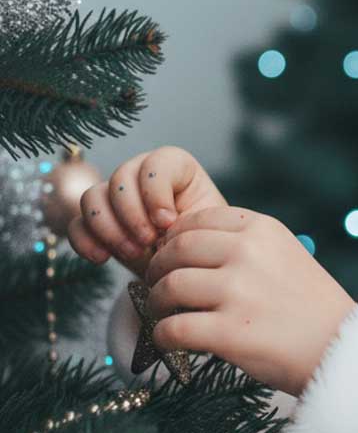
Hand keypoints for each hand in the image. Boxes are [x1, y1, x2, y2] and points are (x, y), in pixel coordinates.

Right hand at [67, 146, 227, 279]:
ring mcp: (115, 197)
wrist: (188, 269)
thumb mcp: (206, 229)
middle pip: (120, 178)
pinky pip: (76, 224)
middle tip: (148, 242)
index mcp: (176, 168)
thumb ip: (189, 219)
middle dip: (132, 214)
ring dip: (109, 228)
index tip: (168, 222)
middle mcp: (141, 175)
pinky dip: (85, 241)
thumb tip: (163, 224)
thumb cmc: (203, 243)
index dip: (156, 192)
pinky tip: (102, 258)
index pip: (156, 163)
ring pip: (92, 197)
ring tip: (133, 253)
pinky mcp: (97, 223)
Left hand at [143, 205, 357, 396]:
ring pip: (169, 287)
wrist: (342, 348)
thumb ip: (245, 245)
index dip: (174, 239)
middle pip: (176, 250)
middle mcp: (248, 253)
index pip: (197, 220)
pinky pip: (172, 329)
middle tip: (157, 286)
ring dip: (157, 303)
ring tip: (164, 314)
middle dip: (158, 269)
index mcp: (263, 229)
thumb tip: (184, 247)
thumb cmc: (312, 307)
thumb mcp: (287, 255)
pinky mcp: (229, 332)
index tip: (172, 257)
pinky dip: (163, 337)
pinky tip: (170, 341)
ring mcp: (238, 292)